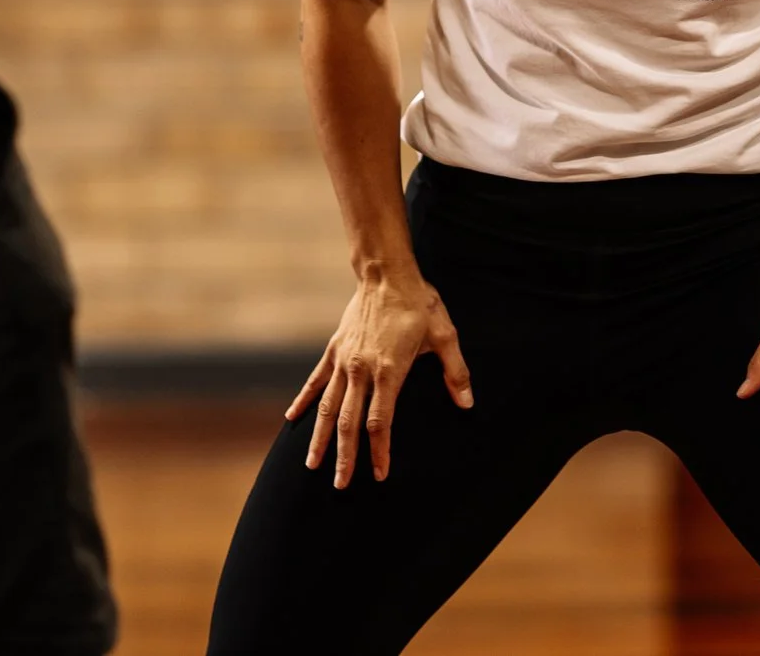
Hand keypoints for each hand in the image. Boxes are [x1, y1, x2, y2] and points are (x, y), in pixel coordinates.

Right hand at [288, 271, 472, 488]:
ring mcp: (344, 360)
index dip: (380, 451)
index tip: (380, 474)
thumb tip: (468, 403)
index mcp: (389, 370)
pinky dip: (304, 401)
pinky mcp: (334, 349)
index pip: (380, 421)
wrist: (386, 273)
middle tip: (339, 485)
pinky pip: (316, 381)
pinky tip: (292, 420)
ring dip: (320, 438)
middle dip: (344, 456)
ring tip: (311, 465)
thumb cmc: (419, 303)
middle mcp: (361, 370)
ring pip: (328, 407)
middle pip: (349, 422)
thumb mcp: (445, 334)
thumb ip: (456, 371)